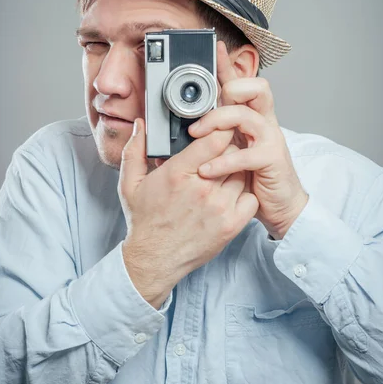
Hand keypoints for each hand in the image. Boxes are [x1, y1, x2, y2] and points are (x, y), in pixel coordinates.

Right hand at [118, 118, 257, 307]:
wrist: (154, 258)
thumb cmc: (144, 220)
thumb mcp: (130, 183)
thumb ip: (135, 150)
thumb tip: (141, 125)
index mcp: (178, 173)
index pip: (215, 138)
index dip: (219, 130)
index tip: (216, 131)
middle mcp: (202, 188)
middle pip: (232, 153)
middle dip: (227, 149)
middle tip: (220, 153)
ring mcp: (219, 208)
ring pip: (243, 173)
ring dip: (237, 170)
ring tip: (224, 174)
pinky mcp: (231, 225)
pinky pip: (251, 198)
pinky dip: (245, 193)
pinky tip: (231, 194)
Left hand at [188, 41, 308, 239]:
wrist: (281, 205)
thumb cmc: (253, 177)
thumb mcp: (232, 151)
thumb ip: (217, 136)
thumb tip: (187, 127)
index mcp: (252, 117)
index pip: (241, 84)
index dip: (229, 65)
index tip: (215, 48)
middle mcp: (263, 122)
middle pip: (253, 88)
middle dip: (225, 93)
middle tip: (198, 117)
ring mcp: (270, 138)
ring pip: (245, 116)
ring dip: (217, 123)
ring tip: (195, 137)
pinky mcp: (272, 159)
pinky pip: (247, 154)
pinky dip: (224, 161)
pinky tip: (208, 170)